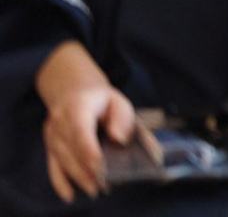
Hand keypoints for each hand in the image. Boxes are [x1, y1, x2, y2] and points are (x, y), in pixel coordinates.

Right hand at [36, 41, 135, 202]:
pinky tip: (70, 195)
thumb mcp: (117, 100)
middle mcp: (59, 122)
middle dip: (87, 169)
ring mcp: (51, 135)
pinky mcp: (49, 146)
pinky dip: (60, 182)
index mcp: (77, 107)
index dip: (89, 151)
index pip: (81, 132)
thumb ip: (121, 118)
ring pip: (62, 161)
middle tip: (104, 185)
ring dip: (78, 177)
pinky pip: (52, 166)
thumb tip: (118, 138)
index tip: (100, 167)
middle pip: (71, 150)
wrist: (72, 90)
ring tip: (95, 190)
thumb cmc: (100, 99)